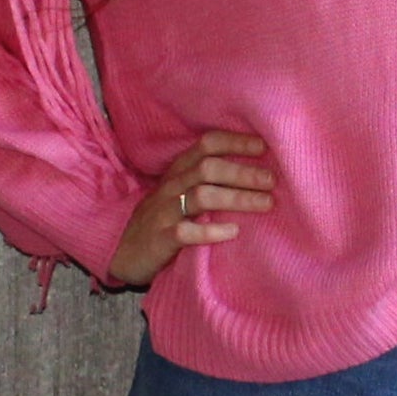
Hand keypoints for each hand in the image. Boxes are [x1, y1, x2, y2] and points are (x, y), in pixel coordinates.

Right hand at [109, 130, 272, 285]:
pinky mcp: (161, 239)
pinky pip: (186, 231)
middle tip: (272, 181)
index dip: (235, 142)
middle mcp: (171, 186)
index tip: (264, 147)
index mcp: (178, 171)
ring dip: (237, 198)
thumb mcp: (180, 193)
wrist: (124, 253)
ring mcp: (164, 212)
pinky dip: (212, 231)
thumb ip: (208, 181)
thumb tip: (256, 173)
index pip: (206, 144)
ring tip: (265, 204)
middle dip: (243, 172)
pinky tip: (233, 232)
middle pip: (208, 168)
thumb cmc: (163, 220)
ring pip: (202, 196)